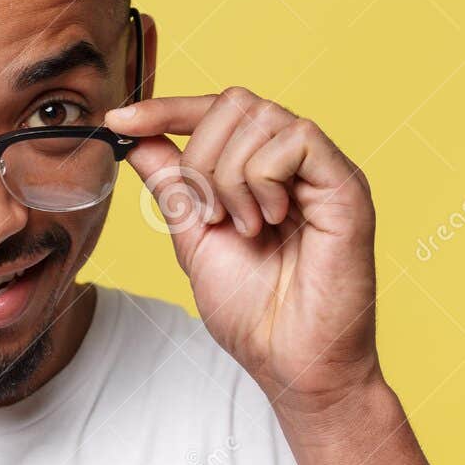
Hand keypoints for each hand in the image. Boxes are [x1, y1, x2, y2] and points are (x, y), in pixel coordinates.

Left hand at [105, 89, 380, 411]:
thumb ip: (172, 186)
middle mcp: (296, 163)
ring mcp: (324, 171)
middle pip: (235, 102)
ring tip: (242, 227)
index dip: (165, 109)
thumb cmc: (254, 314)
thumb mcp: (194, 238)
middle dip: (200, 156)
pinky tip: (267, 220)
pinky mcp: (347, 185)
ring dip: (229, 177)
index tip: (117, 120)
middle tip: (208, 215)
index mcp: (263, 171)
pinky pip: (297, 139)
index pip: (214, 112)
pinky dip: (264, 178)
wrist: (290, 362)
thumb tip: (135, 138)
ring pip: (261, 117)